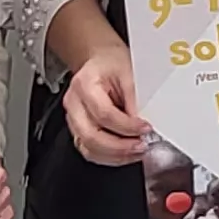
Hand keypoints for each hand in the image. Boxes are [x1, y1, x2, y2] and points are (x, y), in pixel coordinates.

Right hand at [61, 44, 151, 166]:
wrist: (101, 61)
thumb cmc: (112, 63)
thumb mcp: (128, 72)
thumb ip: (134, 99)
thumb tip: (141, 125)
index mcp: (84, 83)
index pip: (103, 113)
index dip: (126, 126)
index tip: (145, 129)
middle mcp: (73, 103)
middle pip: (91, 135)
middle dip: (119, 146)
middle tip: (141, 146)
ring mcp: (73, 118)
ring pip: (88, 148)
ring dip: (115, 155)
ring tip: (137, 151)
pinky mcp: (78, 130)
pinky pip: (90, 151)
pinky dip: (109, 157)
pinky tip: (126, 154)